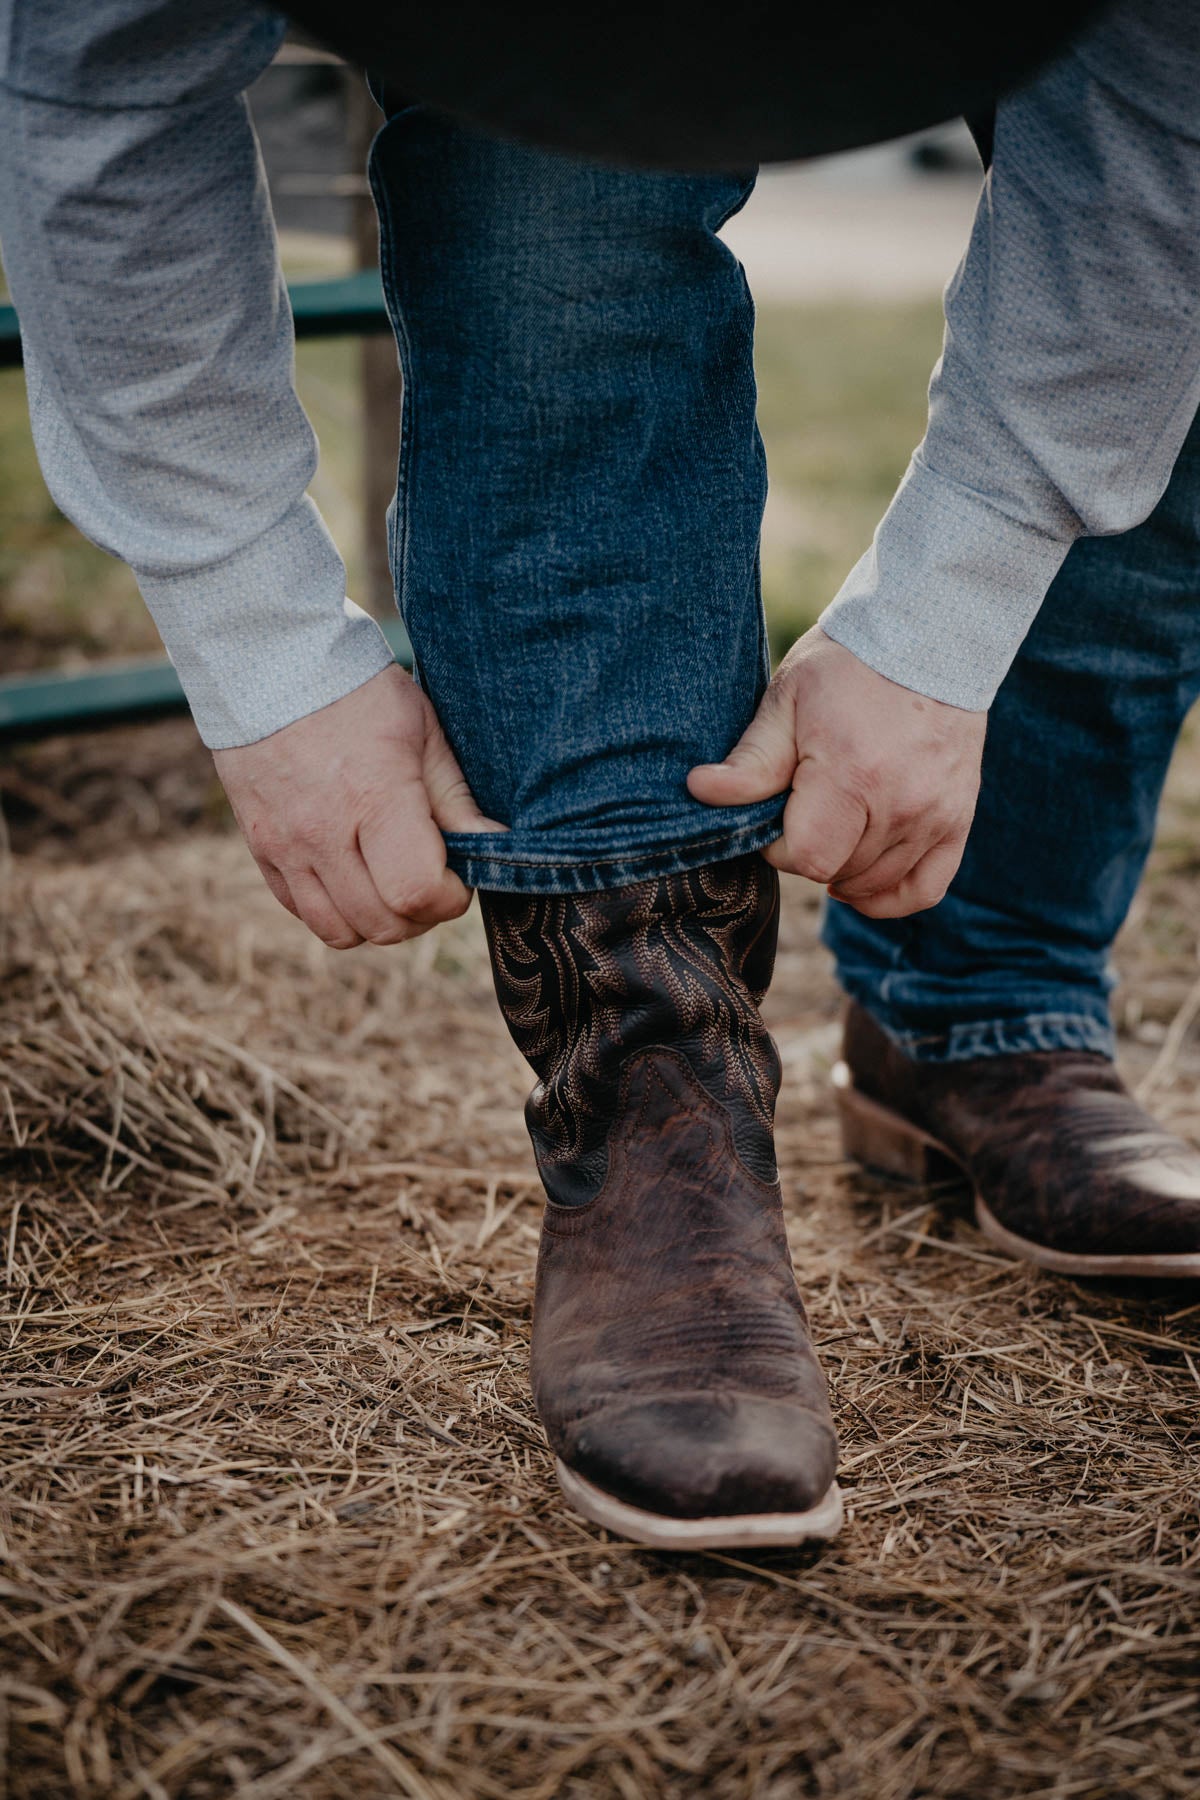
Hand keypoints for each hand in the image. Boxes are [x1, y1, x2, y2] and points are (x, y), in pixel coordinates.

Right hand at [213, 665, 504, 947]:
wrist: (269, 661)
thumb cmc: (358, 691)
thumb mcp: (422, 732)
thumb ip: (456, 799)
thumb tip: (494, 847)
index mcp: (373, 798)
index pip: (417, 892)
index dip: (449, 898)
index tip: (458, 876)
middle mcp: (323, 833)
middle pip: (383, 924)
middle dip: (421, 914)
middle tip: (432, 880)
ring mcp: (285, 846)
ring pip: (340, 930)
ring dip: (377, 920)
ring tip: (392, 883)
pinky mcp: (260, 848)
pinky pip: (302, 911)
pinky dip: (334, 909)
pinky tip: (353, 875)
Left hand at [687, 626, 984, 917]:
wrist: (927, 638)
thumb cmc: (847, 667)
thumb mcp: (786, 701)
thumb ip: (750, 760)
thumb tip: (700, 791)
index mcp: (852, 777)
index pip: (805, 857)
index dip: (777, 846)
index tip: (775, 812)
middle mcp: (901, 805)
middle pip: (838, 871)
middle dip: (808, 851)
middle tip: (801, 810)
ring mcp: (935, 816)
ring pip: (875, 885)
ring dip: (842, 870)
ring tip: (828, 831)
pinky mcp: (958, 820)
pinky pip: (924, 889)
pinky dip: (889, 896)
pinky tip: (860, 878)